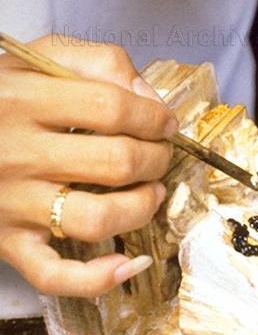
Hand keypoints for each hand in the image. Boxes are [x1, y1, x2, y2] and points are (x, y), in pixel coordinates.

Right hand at [0, 35, 176, 296]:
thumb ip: (100, 61)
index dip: (153, 116)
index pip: (111, 108)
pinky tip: (129, 262)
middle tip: (160, 154)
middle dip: (156, 159)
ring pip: (95, 219)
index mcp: (25, 99)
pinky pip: (55, 275)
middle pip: (114, 162)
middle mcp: (17, 153)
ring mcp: (12, 203)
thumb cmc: (6, 94)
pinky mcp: (8, 242)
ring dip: (142, 207)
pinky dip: (99, 278)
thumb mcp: (43, 56)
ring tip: (153, 192)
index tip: (165, 123)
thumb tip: (148, 97)